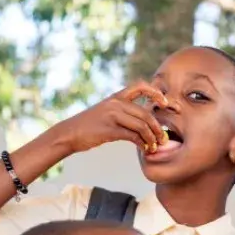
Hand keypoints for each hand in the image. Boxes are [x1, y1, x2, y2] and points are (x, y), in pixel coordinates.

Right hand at [52, 82, 168, 153]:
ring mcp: (112, 116)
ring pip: (141, 125)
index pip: (140, 86)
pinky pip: (133, 136)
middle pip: (145, 112)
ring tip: (155, 146)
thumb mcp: (105, 112)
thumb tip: (144, 119)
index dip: (156, 93)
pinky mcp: (109, 130)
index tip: (165, 103)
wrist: (68, 134)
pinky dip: (143, 144)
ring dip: (152, 138)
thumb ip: (123, 111)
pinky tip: (145, 149)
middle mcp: (115, 103)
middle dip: (157, 127)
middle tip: (163, 138)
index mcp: (116, 97)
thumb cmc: (89, 126)